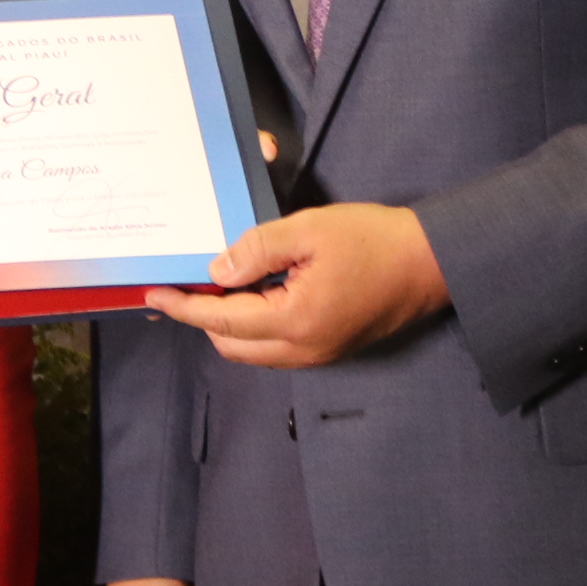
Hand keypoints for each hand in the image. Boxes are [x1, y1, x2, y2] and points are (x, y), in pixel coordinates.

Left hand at [143, 203, 447, 367]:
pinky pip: (278, 348)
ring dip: (230, 324)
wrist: (432, 263)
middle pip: (232, 345)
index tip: (154, 295)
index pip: (222, 320)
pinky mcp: (332, 350)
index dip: (184, 307)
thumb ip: (257, 249)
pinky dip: (256, 327)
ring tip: (221, 285)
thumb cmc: (375, 240)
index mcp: (294, 321)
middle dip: (203, 318)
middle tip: (187, 284)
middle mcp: (303, 350)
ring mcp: (320, 355)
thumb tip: (217, 270)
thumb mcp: (309, 230)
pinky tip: (257, 293)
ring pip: (255, 351)